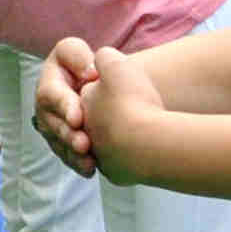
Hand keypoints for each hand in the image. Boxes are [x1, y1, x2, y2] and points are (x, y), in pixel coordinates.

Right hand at [31, 37, 104, 177]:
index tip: (78, 117)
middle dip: (68, 135)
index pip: (52, 95)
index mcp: (48, 85)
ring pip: (60, 144)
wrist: (89, 85)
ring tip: (88, 161)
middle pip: (54, 125)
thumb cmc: (80, 64)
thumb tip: (89, 73)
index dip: (64, 106)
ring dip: (73, 154)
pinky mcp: (63, 144)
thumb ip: (77, 57)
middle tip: (83, 144)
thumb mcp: (73, 52)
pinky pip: (67, 157)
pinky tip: (90, 169)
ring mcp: (53, 130)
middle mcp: (46, 110)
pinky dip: (78, 164)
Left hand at [75, 42, 168, 181]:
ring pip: (112, 143)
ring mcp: (100, 155)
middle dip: (114, 115)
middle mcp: (86, 132)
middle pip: (101, 120)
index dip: (108, 89)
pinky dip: (134, 155)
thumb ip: (104, 58)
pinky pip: (125, 162)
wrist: (148, 143)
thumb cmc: (133, 102)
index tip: (123, 89)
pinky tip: (147, 147)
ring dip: (125, 137)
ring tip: (143, 129)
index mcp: (82, 106)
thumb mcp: (116, 66)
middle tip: (135, 109)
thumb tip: (101, 60)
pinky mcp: (116, 173)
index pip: (91, 94)